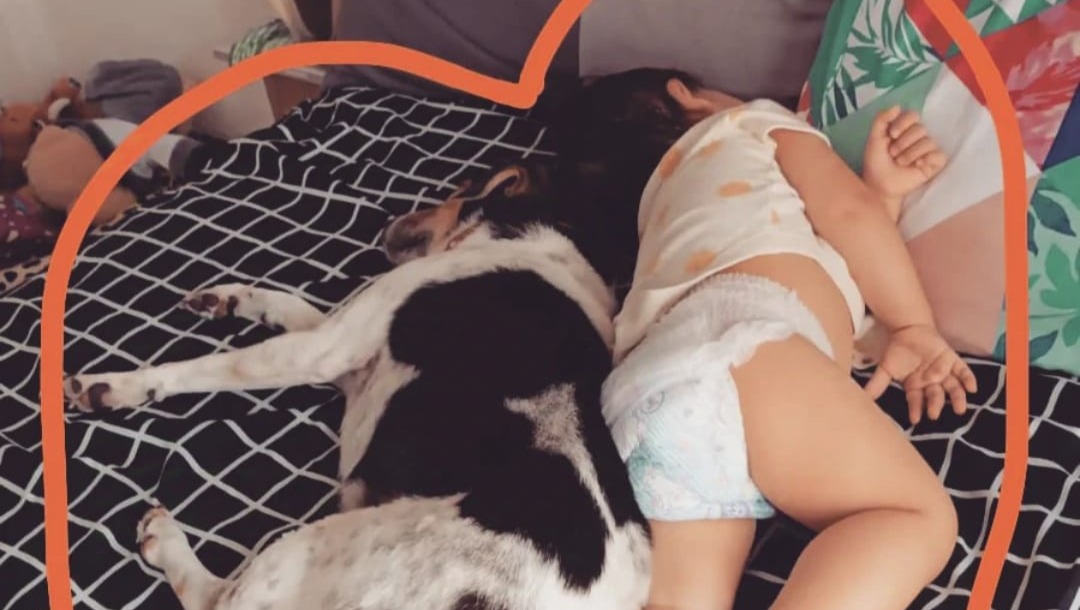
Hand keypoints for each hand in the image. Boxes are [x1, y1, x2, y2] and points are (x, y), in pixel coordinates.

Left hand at [862, 107, 947, 221]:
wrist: (879, 185)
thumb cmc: (876, 163)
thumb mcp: (874, 138)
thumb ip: (882, 119)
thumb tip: (897, 106)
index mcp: (905, 129)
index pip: (913, 115)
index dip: (903, 123)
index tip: (891, 135)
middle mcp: (919, 137)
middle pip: (920, 128)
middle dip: (903, 143)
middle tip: (893, 154)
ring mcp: (928, 149)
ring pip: (928, 141)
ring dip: (909, 154)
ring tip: (901, 163)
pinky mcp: (934, 163)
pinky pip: (938, 154)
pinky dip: (925, 160)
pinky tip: (916, 166)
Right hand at [864, 324, 976, 424]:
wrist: (908, 329)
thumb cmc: (897, 351)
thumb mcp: (885, 369)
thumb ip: (876, 384)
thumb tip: (862, 397)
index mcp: (916, 386)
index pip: (916, 401)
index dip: (916, 410)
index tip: (915, 420)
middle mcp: (931, 382)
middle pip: (936, 396)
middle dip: (935, 405)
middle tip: (934, 414)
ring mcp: (944, 372)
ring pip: (953, 388)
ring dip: (958, 398)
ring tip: (960, 409)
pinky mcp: (952, 360)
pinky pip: (963, 371)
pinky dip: (968, 379)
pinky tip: (972, 388)